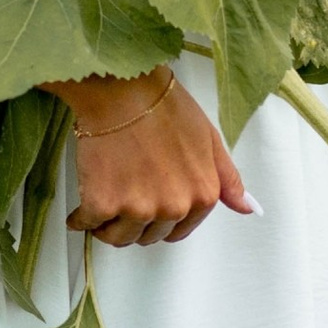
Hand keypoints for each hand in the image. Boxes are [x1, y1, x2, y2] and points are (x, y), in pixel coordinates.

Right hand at [58, 71, 256, 246]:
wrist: (123, 90)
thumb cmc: (165, 108)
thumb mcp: (209, 139)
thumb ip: (227, 179)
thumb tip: (248, 209)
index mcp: (202, 196)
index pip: (178, 231)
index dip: (160, 219)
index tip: (147, 205)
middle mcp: (173, 208)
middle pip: (148, 237)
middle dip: (136, 222)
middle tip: (124, 196)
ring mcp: (138, 209)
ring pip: (118, 237)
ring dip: (108, 226)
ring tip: (103, 201)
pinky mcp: (102, 204)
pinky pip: (87, 223)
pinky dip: (80, 218)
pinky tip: (79, 208)